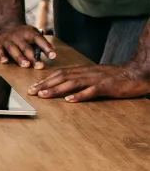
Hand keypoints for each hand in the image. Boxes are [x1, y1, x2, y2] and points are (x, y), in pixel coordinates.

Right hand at [0, 24, 56, 68]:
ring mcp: (7, 39)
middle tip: (39, 66)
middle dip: (33, 57)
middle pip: (26, 47)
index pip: (40, 40)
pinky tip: (4, 61)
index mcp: (30, 33)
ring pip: (13, 49)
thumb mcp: (34, 36)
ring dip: (19, 57)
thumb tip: (53, 54)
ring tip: (25, 65)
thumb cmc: (24, 36)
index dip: (46, 48)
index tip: (53, 56)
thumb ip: (42, 45)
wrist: (7, 26)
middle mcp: (18, 35)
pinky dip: (1, 56)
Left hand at [27, 63, 149, 101]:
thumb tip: (65, 87)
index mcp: (84, 70)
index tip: (34, 86)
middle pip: (62, 77)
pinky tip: (70, 100)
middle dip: (45, 84)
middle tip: (31, 91)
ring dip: (57, 89)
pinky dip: (80, 96)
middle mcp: (88, 73)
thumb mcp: (95, 76)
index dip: (46, 79)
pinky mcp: (107, 86)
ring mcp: (97, 79)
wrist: (138, 73)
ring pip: (73, 83)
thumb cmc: (116, 76)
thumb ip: (81, 80)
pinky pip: (92, 91)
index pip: (61, 73)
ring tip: (44, 95)